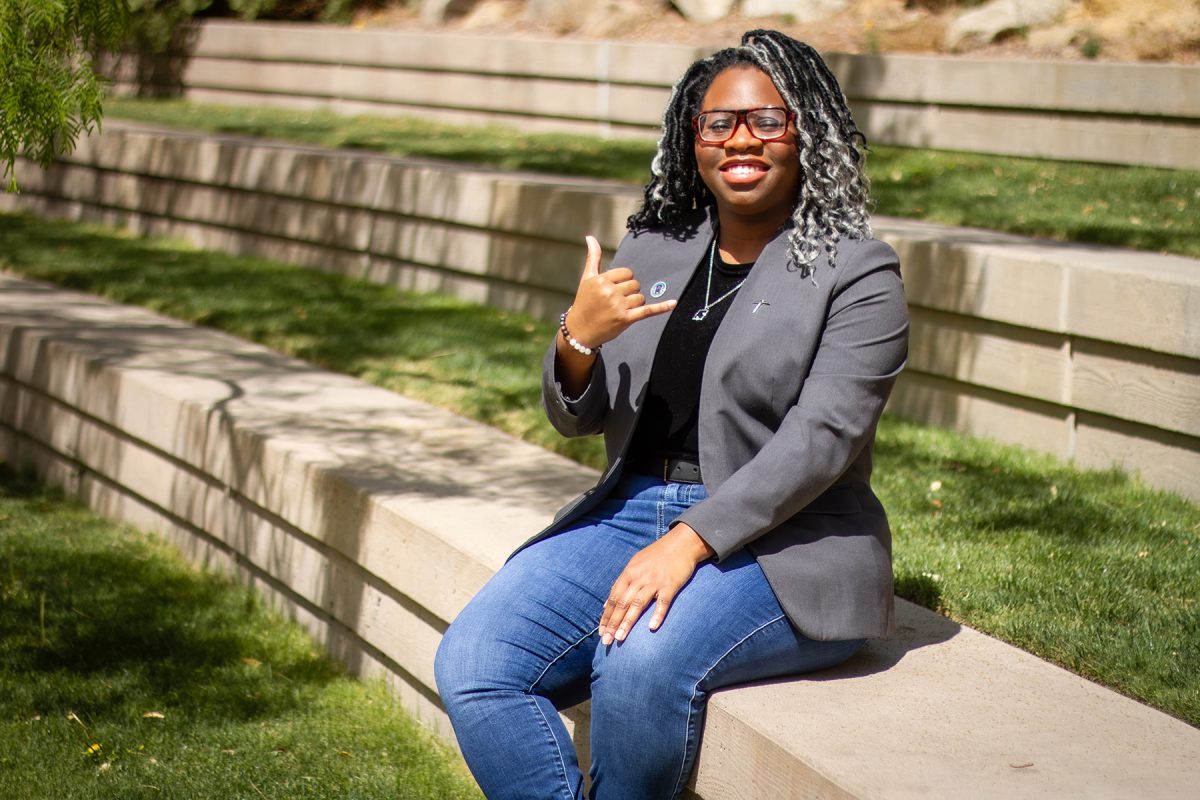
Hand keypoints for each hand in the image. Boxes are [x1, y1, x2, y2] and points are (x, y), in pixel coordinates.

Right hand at [567, 235, 675, 347]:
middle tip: (616, 302)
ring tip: (620, 310)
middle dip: (629, 292)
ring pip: (640, 297)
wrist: (579, 330)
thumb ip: (593, 257)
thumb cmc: (584, 303)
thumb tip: (590, 237)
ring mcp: (618, 306)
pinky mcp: (625, 319)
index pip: (627, 273)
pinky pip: (647, 310)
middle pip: (635, 285)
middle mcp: (610, 291)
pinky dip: (661, 307)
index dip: (624, 281)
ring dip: (635, 303)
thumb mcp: (586, 279)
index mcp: (602, 280)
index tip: (614, 290)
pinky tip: (673, 303)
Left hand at [599, 523, 715, 645]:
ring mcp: (654, 581)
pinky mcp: (671, 584)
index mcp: (629, 573)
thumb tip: (605, 604)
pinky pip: (662, 601)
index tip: (601, 632)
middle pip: (622, 602)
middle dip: (613, 623)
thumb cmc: (657, 555)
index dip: (606, 616)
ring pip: (638, 604)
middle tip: (607, 641)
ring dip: (628, 622)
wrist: (682, 542)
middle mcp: (639, 577)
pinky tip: (652, 627)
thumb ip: (621, 584)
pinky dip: (657, 614)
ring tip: (620, 637)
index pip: (613, 597)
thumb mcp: (635, 565)